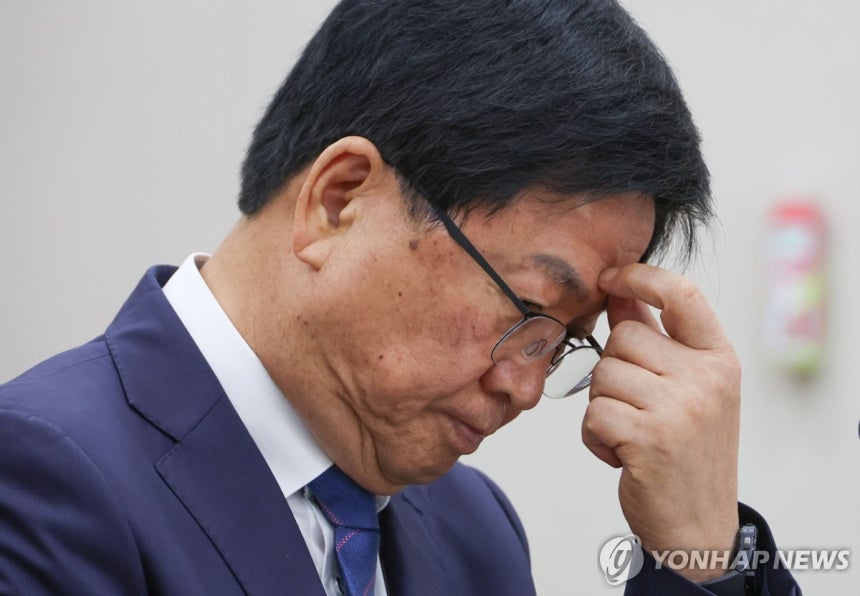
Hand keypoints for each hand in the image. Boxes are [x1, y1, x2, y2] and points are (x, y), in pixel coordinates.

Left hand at [582, 264, 739, 581]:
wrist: (698, 524)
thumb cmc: (685, 451)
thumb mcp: (687, 389)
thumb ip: (655, 340)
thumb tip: (616, 294)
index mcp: (719, 359)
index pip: (681, 294)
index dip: (640, 277)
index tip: (609, 277)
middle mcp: (707, 378)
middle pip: (623, 337)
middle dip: (612, 370)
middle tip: (634, 407)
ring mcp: (681, 407)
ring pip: (603, 374)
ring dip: (603, 406)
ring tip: (631, 433)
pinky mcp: (651, 438)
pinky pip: (594, 412)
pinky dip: (595, 436)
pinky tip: (621, 454)